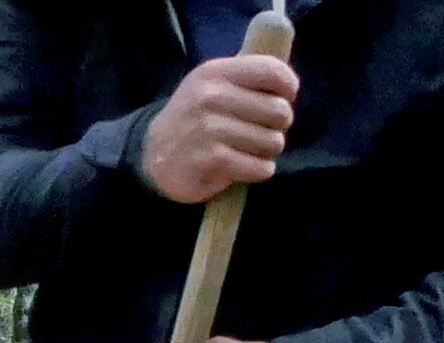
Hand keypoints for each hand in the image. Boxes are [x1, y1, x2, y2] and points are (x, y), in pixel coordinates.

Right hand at [138, 52, 295, 201]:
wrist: (154, 155)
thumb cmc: (196, 118)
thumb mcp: (212, 85)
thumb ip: (246, 76)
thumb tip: (289, 80)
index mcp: (215, 73)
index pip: (271, 70)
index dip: (288, 86)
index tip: (286, 97)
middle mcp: (210, 97)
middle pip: (278, 110)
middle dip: (279, 125)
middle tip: (262, 130)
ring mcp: (209, 129)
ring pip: (272, 141)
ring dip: (268, 150)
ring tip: (250, 149)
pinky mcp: (211, 160)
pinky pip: (259, 167)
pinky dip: (259, 170)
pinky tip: (245, 166)